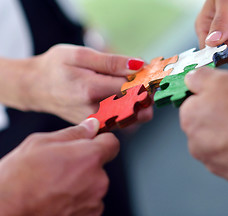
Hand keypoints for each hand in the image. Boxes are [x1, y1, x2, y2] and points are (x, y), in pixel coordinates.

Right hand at [0, 118, 118, 215]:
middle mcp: (98, 180)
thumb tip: (91, 125)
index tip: (91, 143)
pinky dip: (76, 200)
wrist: (5, 212)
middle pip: (100, 166)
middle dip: (85, 164)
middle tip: (60, 167)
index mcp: (90, 157)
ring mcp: (94, 202)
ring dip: (80, 184)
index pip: (112, 143)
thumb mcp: (41, 143)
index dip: (101, 141)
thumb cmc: (18, 180)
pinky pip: (88, 203)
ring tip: (54, 185)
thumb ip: (73, 133)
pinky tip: (56, 199)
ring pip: (93, 185)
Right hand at [21, 44, 151, 123]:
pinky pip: (122, 122)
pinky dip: (132, 110)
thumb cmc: (56, 66)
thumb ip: (111, 62)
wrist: (35, 87)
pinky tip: (129, 97)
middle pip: (136, 107)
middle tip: (150, 81)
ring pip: (132, 118)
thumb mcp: (80, 55)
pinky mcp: (95, 125)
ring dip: (142, 103)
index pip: (131, 88)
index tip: (153, 71)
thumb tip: (138, 65)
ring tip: (139, 88)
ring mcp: (95, 121)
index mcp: (90, 89)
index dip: (146, 80)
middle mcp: (94, 110)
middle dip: (148, 94)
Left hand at [179, 67, 227, 186]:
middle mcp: (195, 141)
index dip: (213, 95)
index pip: (193, 101)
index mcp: (190, 116)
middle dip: (221, 116)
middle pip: (206, 122)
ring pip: (219, 141)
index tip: (227, 95)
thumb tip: (192, 78)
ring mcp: (212, 160)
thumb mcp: (225, 79)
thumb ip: (202, 77)